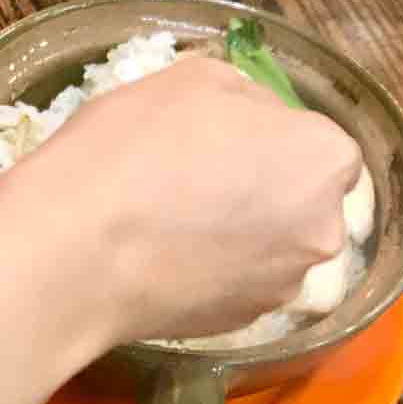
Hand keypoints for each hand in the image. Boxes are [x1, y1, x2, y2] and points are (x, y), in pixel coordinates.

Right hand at [25, 54, 363, 342]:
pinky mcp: (244, 325)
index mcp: (324, 160)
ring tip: (178, 224)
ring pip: (275, 249)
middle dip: (269, 191)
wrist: (78, 252)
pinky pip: (240, 286)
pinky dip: (216, 273)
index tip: (229, 141)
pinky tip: (168, 260)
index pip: (324, 147)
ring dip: (243, 236)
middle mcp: (322, 230)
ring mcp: (284, 286)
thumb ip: (247, 98)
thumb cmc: (136, 147)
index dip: (276, 140)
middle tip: (203, 180)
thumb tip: (256, 122)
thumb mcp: (193, 78)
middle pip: (306, 203)